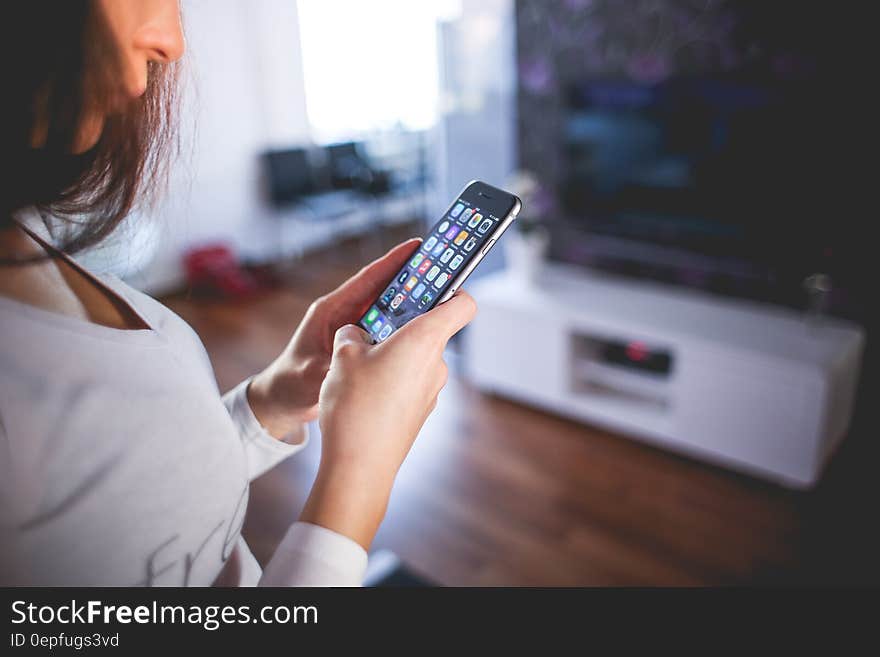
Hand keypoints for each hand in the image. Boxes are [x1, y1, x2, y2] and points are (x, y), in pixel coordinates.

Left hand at [247, 238, 421, 438]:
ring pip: (388, 310)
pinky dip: (405, 327)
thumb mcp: (310, 375)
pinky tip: (425, 330)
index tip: (417, 246)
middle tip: (441, 270)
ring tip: (442, 296)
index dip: (392, 261)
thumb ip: (334, 366)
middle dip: (411, 279)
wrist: (282, 400)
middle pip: (383, 290)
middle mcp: (344, 314)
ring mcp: (353, 329)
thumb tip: (356, 363)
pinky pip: (387, 330)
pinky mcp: (360, 344)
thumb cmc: (290, 383)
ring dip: (412, 304)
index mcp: (331, 310)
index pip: (367, 279)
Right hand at [300, 289, 476, 548]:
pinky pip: (409, 383)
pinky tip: (363, 391)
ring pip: (416, 358)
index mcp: (424, 340)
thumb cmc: (355, 407)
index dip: (453, 288)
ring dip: (392, 354)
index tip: (434, 283)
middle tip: (371, 325)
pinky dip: (391, 379)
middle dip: (402, 324)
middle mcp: (436, 364)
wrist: (360, 467)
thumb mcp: (342, 357)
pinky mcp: (420, 411)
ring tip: (357, 364)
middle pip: (431, 330)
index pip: (463, 303)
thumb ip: (352, 335)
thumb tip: (356, 334)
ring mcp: (431, 390)